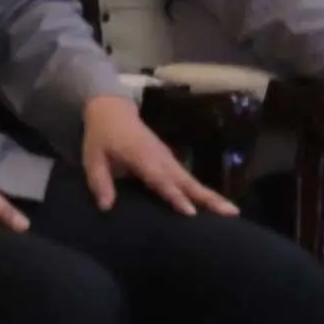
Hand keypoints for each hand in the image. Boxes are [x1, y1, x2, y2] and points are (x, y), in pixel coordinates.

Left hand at [78, 93, 238, 216]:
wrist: (112, 111)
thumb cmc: (101, 136)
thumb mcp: (92, 158)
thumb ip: (99, 182)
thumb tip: (106, 207)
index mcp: (142, 157)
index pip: (161, 179)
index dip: (175, 196)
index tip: (191, 212)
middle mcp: (161, 158)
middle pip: (187, 181)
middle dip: (208, 197)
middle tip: (231, 212)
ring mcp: (167, 158)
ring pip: (191, 180)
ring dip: (210, 195)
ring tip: (230, 211)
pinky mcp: (169, 160)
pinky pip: (186, 178)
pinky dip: (200, 190)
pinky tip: (211, 203)